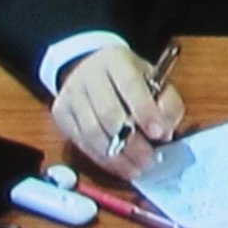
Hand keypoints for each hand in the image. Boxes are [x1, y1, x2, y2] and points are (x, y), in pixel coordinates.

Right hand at [51, 46, 184, 179]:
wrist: (90, 66)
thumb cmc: (127, 77)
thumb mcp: (153, 78)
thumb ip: (166, 101)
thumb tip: (166, 130)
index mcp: (116, 59)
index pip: (130, 84)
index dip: (145, 110)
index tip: (159, 133)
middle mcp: (89, 75)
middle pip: (108, 113)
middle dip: (132, 141)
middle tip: (150, 159)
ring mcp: (71, 95)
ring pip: (92, 133)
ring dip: (117, 157)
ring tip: (138, 167)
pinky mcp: (60, 114)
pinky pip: (82, 144)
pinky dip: (104, 160)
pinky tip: (121, 167)